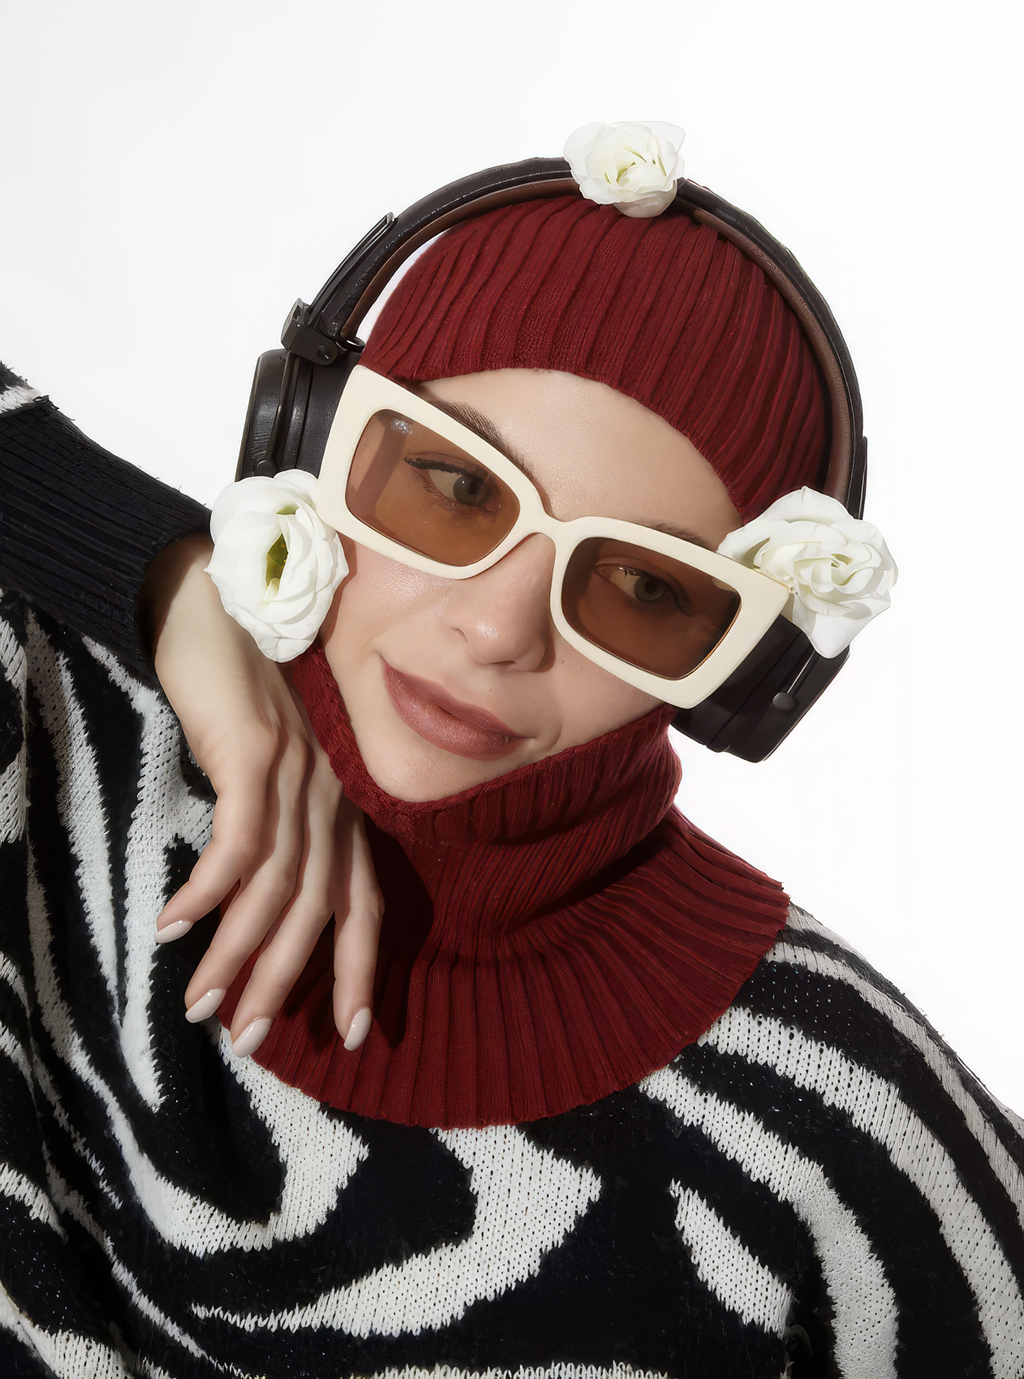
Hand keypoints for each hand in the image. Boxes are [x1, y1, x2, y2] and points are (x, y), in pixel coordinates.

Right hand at [140, 534, 381, 1056]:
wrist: (223, 603)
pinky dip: (210, 887)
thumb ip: (281, 823)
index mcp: (342, 806)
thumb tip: (257, 897)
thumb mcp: (275, 765)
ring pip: (278, 886)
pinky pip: (239, 837)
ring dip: (239, 951)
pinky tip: (176, 924)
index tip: (355, 1033)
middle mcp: (332, 798)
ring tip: (203, 1004)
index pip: (364, 902)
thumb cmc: (245, 689)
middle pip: (320, 909)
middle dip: (288, 982)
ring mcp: (298, 776)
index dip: (361, 968)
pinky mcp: (254, 752)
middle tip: (250, 1040)